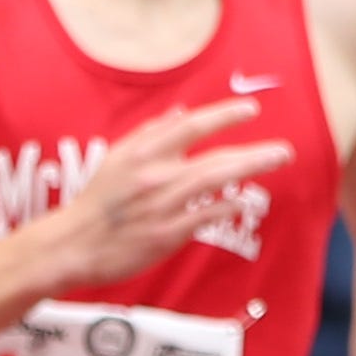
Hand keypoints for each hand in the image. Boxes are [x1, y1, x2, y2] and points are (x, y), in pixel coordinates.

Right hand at [41, 100, 293, 291]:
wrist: (71, 244)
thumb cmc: (95, 202)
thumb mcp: (116, 158)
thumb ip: (150, 133)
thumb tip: (181, 112)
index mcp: (140, 153)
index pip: (191, 125)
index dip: (224, 115)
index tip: (251, 110)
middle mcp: (154, 176)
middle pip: (214, 157)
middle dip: (253, 151)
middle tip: (284, 150)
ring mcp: (162, 206)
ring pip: (215, 183)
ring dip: (249, 172)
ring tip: (275, 164)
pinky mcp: (166, 234)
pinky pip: (205, 216)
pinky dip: (227, 206)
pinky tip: (245, 200)